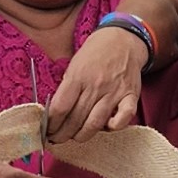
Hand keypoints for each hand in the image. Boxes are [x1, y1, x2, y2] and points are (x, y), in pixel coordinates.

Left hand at [45, 23, 147, 142]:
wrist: (122, 40)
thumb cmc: (94, 54)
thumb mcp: (74, 64)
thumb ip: (67, 87)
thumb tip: (55, 112)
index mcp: (78, 76)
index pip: (60, 108)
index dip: (51, 124)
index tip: (47, 130)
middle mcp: (96, 85)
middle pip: (75, 119)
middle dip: (62, 134)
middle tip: (57, 138)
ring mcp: (114, 92)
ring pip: (95, 123)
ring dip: (82, 135)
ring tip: (75, 137)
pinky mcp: (131, 96)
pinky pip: (123, 118)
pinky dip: (114, 127)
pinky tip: (106, 127)